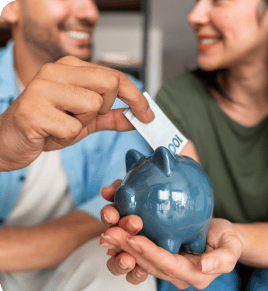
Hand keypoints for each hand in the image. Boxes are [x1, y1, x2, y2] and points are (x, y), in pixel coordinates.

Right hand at [0, 56, 153, 170]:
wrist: (12, 140)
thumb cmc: (49, 126)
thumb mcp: (85, 120)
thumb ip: (111, 117)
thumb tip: (138, 118)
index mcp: (71, 67)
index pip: (115, 75)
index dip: (136, 96)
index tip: (147, 114)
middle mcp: (57, 70)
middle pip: (109, 84)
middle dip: (105, 107)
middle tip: (85, 116)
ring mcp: (44, 88)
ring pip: (92, 105)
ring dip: (83, 123)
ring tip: (63, 123)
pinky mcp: (34, 110)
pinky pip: (73, 128)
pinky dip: (68, 137)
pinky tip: (51, 132)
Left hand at [100, 181, 242, 288]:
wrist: (219, 236)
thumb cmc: (226, 239)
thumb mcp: (231, 246)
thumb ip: (222, 259)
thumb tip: (204, 267)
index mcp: (192, 273)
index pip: (167, 264)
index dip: (150, 252)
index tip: (133, 238)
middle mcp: (175, 273)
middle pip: (148, 262)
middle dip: (128, 248)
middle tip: (110, 233)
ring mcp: (165, 265)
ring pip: (139, 258)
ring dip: (122, 246)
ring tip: (106, 232)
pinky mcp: (159, 255)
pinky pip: (139, 251)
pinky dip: (125, 242)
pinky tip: (113, 231)